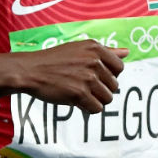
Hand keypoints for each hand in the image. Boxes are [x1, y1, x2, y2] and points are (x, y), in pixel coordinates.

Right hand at [11, 40, 128, 113]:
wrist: (31, 70)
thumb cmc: (54, 60)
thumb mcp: (80, 48)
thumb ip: (106, 51)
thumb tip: (127, 52)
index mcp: (95, 48)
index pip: (119, 67)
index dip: (109, 76)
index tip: (96, 77)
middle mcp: (94, 61)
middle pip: (114, 85)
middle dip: (101, 89)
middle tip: (84, 87)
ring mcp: (87, 77)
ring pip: (107, 98)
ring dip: (96, 100)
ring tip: (81, 95)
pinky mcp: (80, 93)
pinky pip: (96, 108)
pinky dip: (88, 109)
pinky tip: (78, 102)